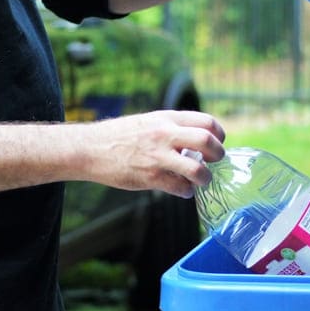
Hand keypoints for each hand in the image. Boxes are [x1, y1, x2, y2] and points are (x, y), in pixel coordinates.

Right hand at [83, 110, 225, 198]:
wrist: (90, 148)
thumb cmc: (119, 136)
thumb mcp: (148, 121)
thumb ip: (171, 128)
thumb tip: (195, 141)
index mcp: (166, 118)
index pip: (206, 121)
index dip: (219, 134)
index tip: (217, 143)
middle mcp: (165, 134)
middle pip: (207, 141)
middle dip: (218, 154)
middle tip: (215, 161)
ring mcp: (158, 156)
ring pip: (197, 170)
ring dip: (205, 178)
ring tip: (202, 181)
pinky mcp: (150, 177)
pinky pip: (180, 188)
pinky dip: (187, 192)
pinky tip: (183, 190)